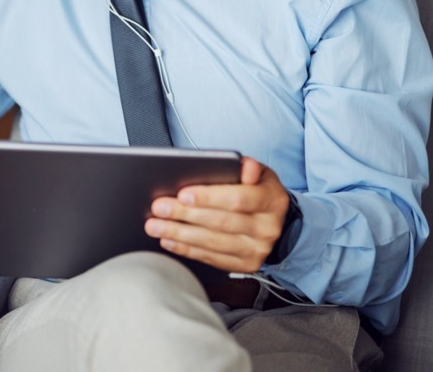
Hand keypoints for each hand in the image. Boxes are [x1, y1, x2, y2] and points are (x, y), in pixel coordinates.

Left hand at [144, 157, 289, 273]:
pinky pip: (212, 258)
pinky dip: (187, 249)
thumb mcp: (259, 172)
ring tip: (155, 225)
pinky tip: (169, 240)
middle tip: (158, 208)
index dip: (209, 197)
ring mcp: (258, 250)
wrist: (276, 222)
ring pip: (213, 242)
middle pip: (221, 222)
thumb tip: (244, 167)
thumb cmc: (258, 190)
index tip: (182, 194)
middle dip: (185, 214)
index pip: (239, 198)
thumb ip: (248, 166)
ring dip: (180, 234)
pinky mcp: (246, 265)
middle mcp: (268, 227)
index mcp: (272, 200)